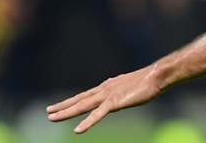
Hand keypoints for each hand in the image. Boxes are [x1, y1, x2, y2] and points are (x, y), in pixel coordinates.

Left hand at [47, 65, 164, 133]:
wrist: (156, 76)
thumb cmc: (149, 81)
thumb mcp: (130, 88)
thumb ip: (122, 93)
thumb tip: (120, 96)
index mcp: (108, 86)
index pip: (85, 95)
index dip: (72, 101)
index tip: (59, 105)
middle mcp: (104, 89)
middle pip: (79, 100)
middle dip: (63, 106)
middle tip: (48, 111)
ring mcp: (108, 95)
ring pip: (82, 106)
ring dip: (66, 112)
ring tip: (52, 118)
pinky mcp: (114, 102)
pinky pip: (98, 115)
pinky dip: (87, 123)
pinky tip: (77, 130)